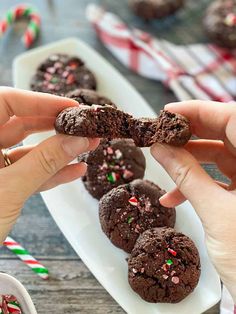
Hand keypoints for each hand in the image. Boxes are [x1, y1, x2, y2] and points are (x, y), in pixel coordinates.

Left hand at [0, 87, 98, 243]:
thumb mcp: (8, 190)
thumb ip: (45, 163)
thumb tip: (78, 140)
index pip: (7, 102)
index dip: (41, 102)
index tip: (71, 107)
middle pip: (20, 124)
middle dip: (55, 126)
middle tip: (82, 126)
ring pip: (28, 150)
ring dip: (58, 151)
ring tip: (86, 147)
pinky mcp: (1, 185)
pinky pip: (28, 173)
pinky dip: (51, 173)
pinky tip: (74, 170)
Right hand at [151, 100, 235, 301]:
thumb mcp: (216, 214)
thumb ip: (187, 176)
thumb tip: (161, 148)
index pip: (232, 117)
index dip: (198, 110)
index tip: (168, 113)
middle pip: (224, 134)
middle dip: (188, 136)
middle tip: (159, 138)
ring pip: (219, 157)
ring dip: (187, 163)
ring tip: (162, 166)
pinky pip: (218, 181)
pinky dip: (196, 185)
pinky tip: (174, 198)